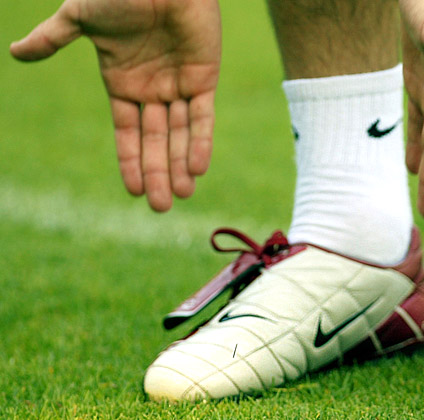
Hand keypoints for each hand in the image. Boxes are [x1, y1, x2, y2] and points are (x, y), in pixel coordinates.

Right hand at [10, 0, 221, 211]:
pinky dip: (200, 141)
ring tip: (180, 195)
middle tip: (161, 206)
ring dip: (179, 165)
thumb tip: (14, 53)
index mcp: (122, 83)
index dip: (130, 160)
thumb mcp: (80, 16)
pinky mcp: (204, 77)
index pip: (127, 132)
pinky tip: (197, 168)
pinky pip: (202, 116)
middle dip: (157, 173)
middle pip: (155, 141)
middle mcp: (151, 90)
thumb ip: (53, 38)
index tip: (132, 191)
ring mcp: (178, 85)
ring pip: (180, 134)